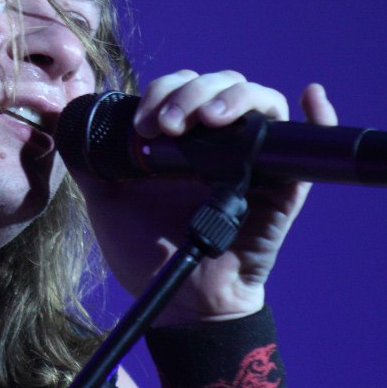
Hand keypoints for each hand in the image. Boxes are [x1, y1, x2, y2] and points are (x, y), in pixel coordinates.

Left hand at [70, 70, 337, 323]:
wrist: (178, 303)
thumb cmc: (147, 254)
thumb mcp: (106, 201)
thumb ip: (91, 164)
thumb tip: (68, 126)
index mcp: (184, 140)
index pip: (183, 87)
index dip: (164, 91)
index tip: (143, 126)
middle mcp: (222, 142)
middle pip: (220, 85)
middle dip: (190, 93)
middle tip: (166, 127)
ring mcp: (256, 160)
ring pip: (260, 102)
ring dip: (234, 97)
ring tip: (207, 119)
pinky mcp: (283, 187)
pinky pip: (310, 145)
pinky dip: (318, 116)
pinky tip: (309, 95)